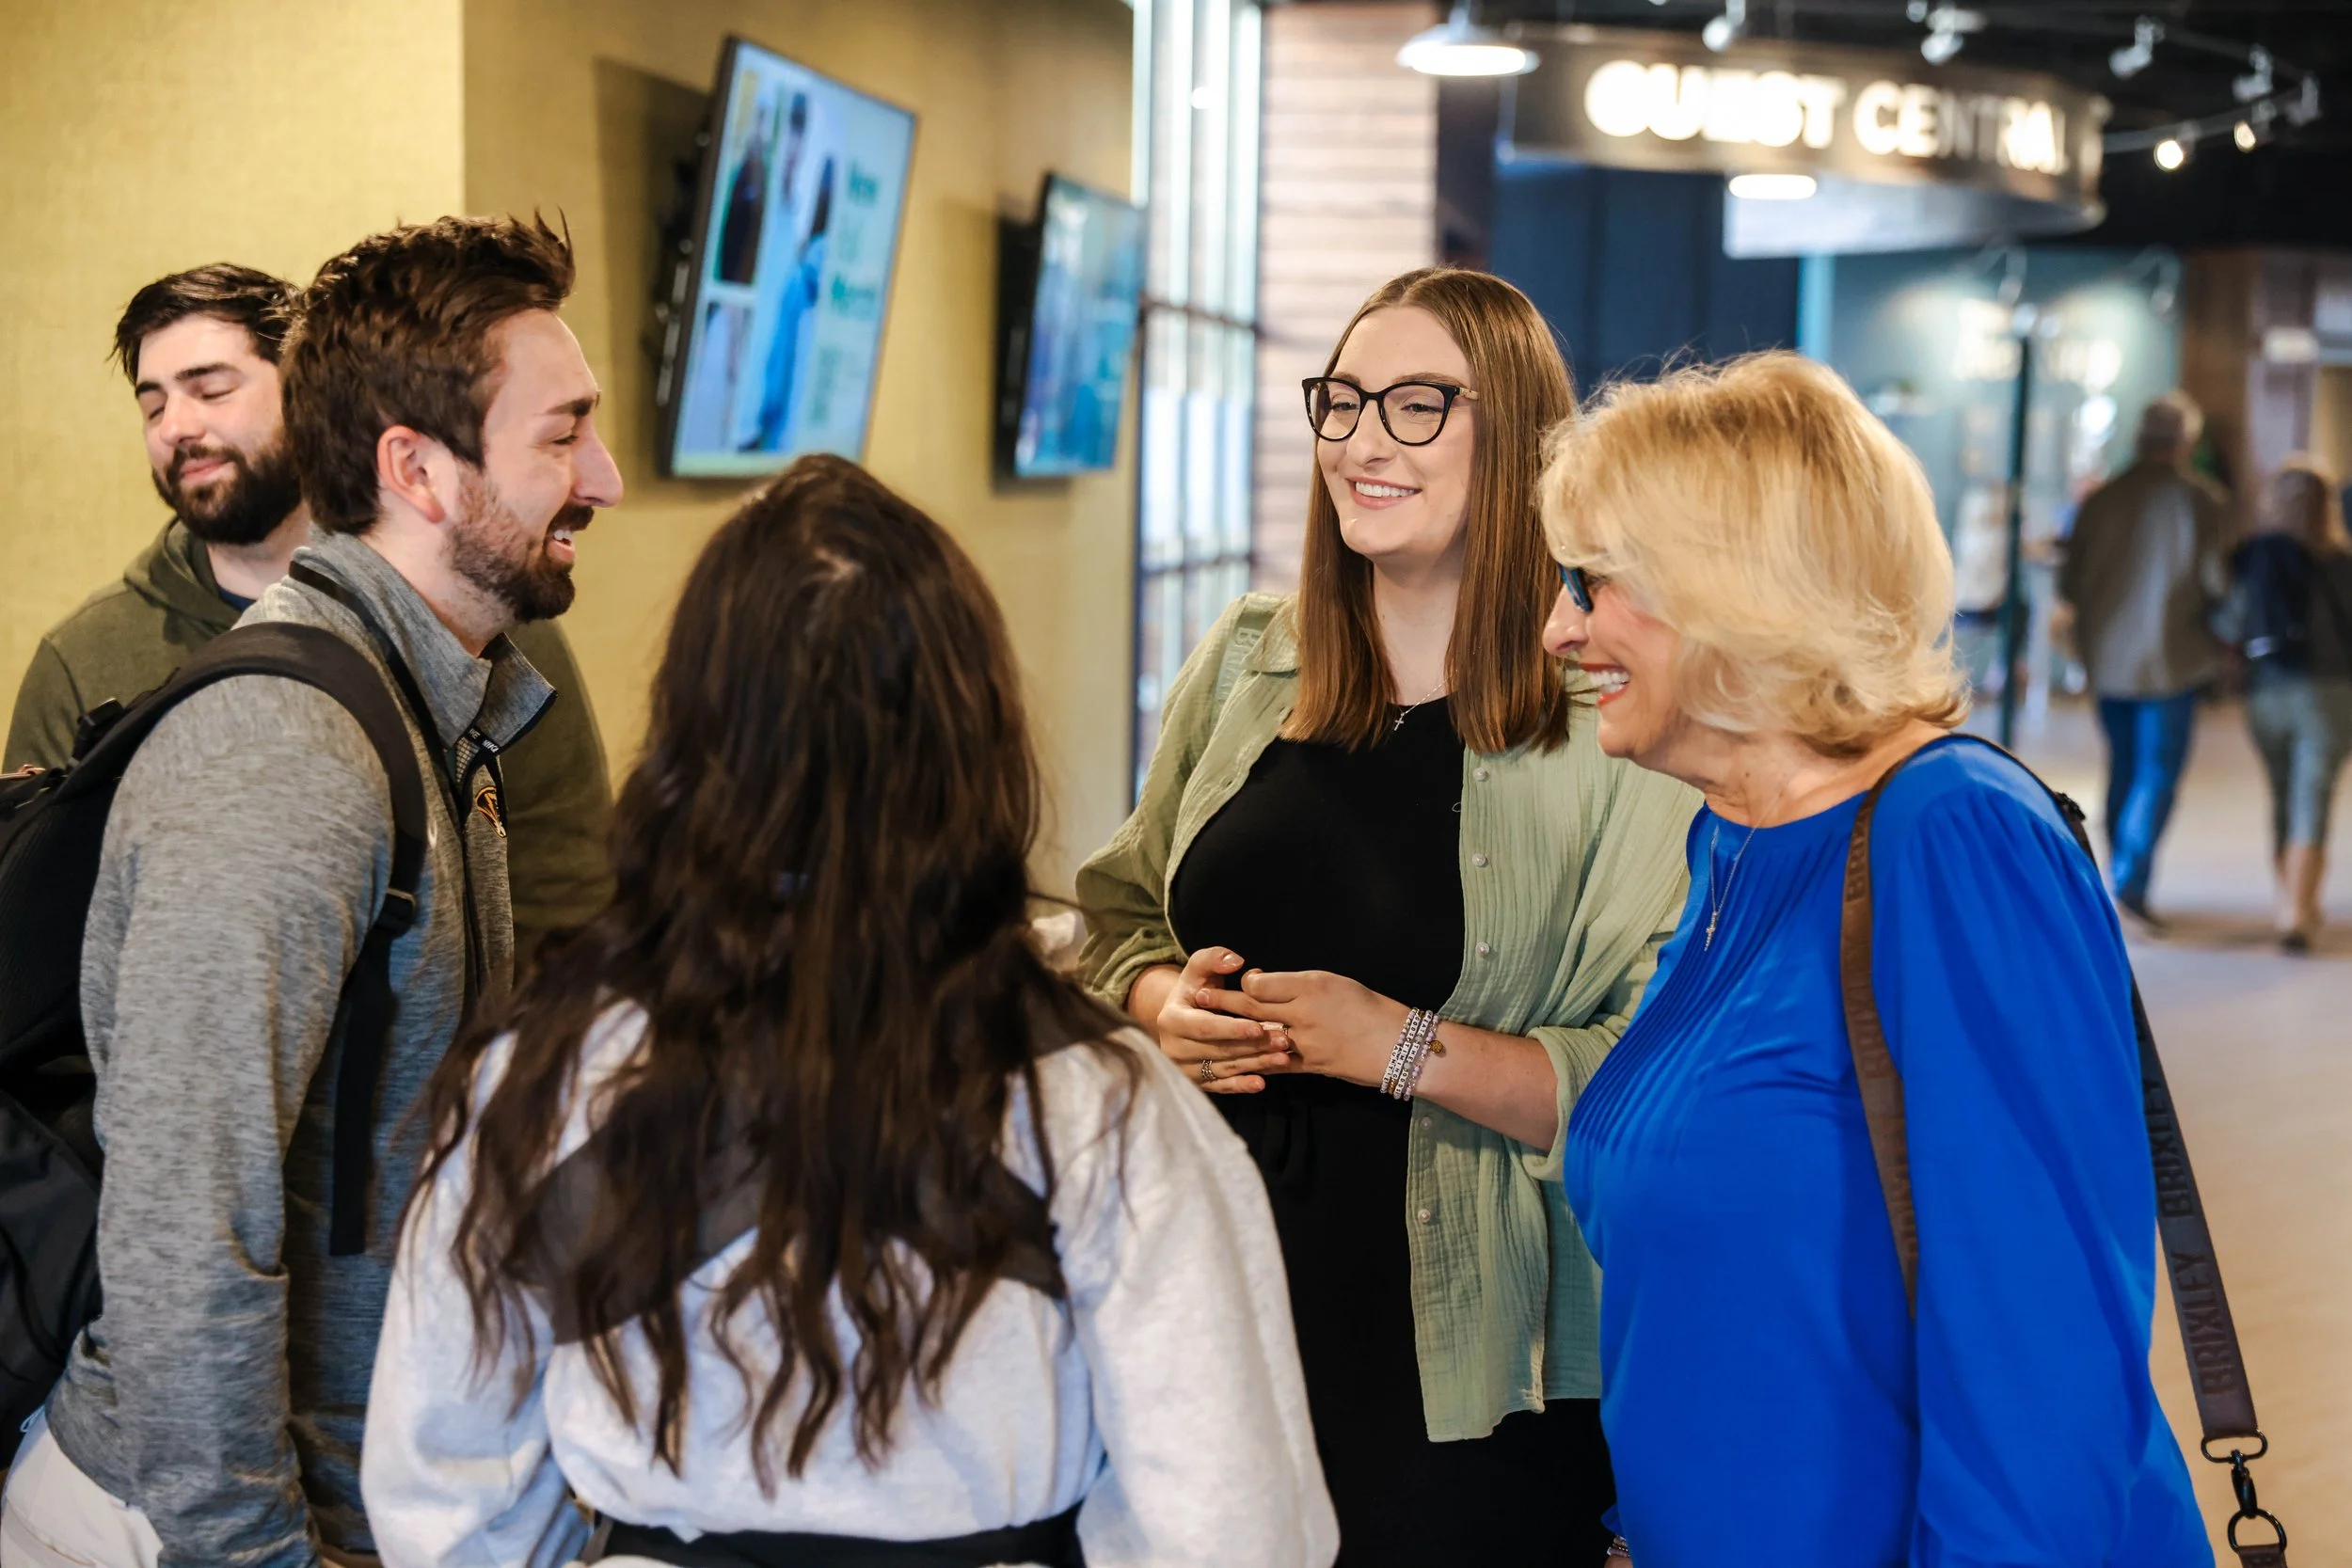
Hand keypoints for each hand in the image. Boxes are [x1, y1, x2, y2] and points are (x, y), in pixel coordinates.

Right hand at [1134, 948, 1295, 1094]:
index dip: (1232, 1028)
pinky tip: (1261, 1083)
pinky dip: (1241, 1086)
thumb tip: (1235, 961)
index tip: (1259, 1027)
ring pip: (1224, 1069)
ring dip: (1255, 1065)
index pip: (1204, 1027)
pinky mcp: (1196, 1082)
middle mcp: (1173, 1048)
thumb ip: (1215, 958)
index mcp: (1171, 1019)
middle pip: (1218, 1051)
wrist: (1182, 1017)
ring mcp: (1184, 1068)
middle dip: (1252, 1046)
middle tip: (1283, 1041)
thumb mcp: (1200, 969)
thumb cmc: (1197, 989)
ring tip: (1283, 1059)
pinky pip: (1220, 1087)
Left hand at [1200, 969, 1405, 1089]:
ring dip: (1230, 1033)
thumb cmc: (1368, 1006)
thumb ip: (1296, 983)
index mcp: (1310, 986)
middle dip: (1222, 1003)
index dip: (1245, 982)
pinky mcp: (1309, 1066)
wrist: (1397, 1045)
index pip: (1263, 984)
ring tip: (1205, 1028)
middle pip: (1254, 1009)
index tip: (1233, 979)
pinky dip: (1254, 1061)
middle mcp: (1303, 1014)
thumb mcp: (1333, 982)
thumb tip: (1262, 982)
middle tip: (1197, 997)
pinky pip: (1274, 1064)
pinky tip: (1235, 1061)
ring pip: (1259, 1037)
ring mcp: (1304, 1043)